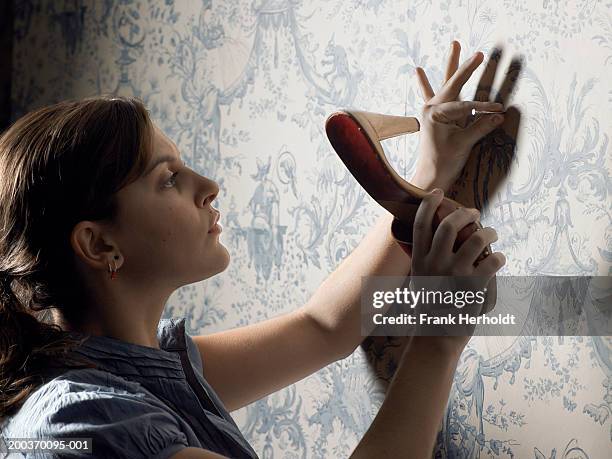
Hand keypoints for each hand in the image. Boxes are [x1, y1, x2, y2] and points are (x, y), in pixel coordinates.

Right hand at [409, 189, 505, 350]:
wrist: (436, 336)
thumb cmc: (428, 310)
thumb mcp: (418, 282)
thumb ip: (424, 262)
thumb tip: (434, 243)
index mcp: (419, 260)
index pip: (421, 224)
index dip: (429, 204)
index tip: (438, 193)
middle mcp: (435, 263)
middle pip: (450, 226)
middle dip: (465, 214)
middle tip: (474, 213)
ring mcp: (454, 274)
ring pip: (476, 239)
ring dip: (489, 232)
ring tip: (492, 233)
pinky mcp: (473, 286)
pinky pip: (492, 261)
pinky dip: (499, 258)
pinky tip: (499, 260)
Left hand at [411, 41, 505, 190]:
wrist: (430, 177)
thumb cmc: (444, 162)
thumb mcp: (463, 145)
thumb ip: (480, 128)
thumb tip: (500, 116)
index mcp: (435, 114)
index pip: (465, 105)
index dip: (484, 108)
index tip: (499, 109)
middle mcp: (431, 108)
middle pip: (453, 83)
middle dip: (466, 67)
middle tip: (481, 53)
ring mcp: (432, 111)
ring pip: (444, 83)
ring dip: (451, 64)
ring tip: (454, 43)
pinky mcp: (434, 116)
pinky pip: (429, 95)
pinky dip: (424, 84)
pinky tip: (417, 71)